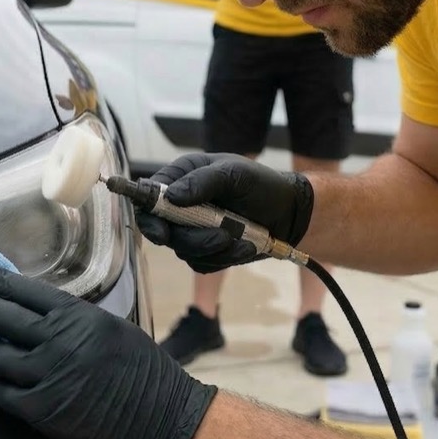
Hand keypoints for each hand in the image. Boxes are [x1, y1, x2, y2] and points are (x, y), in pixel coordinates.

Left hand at [0, 265, 217, 438]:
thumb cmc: (141, 371)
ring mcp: (47, 376)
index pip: (23, 290)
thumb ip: (71, 319)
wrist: (161, 417)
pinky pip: (2, 390)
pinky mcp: (41, 409)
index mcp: (79, 316)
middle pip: (0, 317)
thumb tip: (32, 311)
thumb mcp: (110, 329)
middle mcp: (59, 341)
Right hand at [135, 153, 314, 272]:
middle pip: (163, 231)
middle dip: (192, 239)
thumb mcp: (234, 174)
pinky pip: (202, 264)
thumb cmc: (261, 185)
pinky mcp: (207, 251)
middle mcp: (181, 205)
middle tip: (220, 237)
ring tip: (242, 238)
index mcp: (181, 178)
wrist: (288, 212)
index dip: (149, 216)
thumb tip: (171, 196)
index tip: (162, 232)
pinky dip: (225, 258)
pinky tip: (245, 247)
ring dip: (214, 249)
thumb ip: (203, 181)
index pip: (148, 198)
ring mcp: (193, 230)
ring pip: (184, 251)